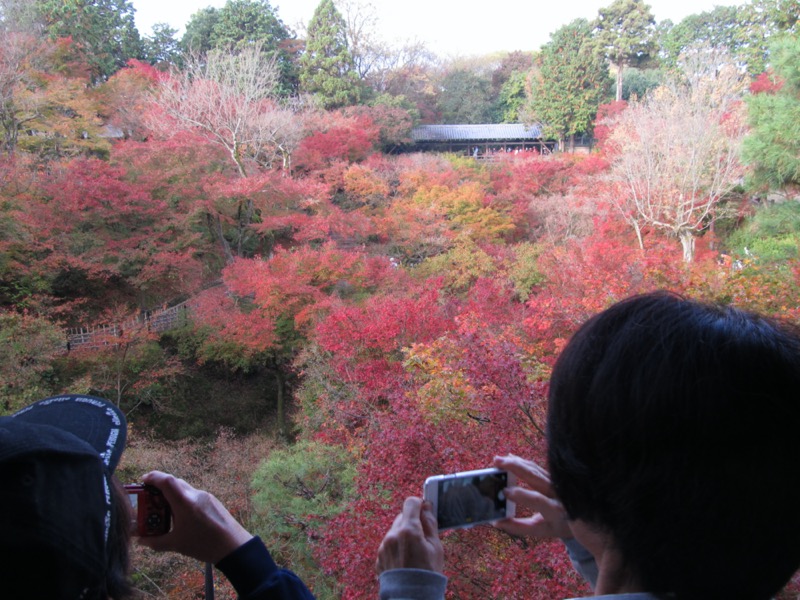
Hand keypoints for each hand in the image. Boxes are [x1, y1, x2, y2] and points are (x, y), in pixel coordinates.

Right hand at [137, 471, 252, 563]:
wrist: (233, 546)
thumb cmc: (203, 545)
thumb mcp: (176, 544)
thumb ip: (155, 541)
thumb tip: (140, 540)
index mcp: (184, 502)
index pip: (166, 480)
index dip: (153, 477)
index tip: (143, 480)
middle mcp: (195, 495)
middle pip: (175, 483)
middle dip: (160, 488)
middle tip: (150, 500)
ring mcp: (206, 496)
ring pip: (185, 490)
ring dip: (173, 496)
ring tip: (165, 512)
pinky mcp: (213, 501)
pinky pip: (194, 496)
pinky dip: (184, 501)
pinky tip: (182, 517)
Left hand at [376, 497, 443, 573]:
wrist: (411, 597)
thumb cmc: (428, 573)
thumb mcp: (436, 547)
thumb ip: (430, 524)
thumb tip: (427, 506)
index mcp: (408, 530)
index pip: (410, 503)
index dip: (419, 505)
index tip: (425, 511)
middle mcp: (392, 535)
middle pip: (402, 517)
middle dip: (412, 522)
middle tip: (422, 537)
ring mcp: (383, 546)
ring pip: (394, 531)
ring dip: (403, 535)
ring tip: (413, 553)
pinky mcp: (379, 557)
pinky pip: (388, 544)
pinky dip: (396, 547)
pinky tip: (405, 560)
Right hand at [493, 454, 572, 539]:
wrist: (580, 517)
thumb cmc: (557, 525)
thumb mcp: (540, 530)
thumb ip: (518, 527)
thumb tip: (496, 522)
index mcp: (555, 510)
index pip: (538, 500)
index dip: (521, 495)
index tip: (505, 491)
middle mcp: (557, 493)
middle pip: (536, 476)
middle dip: (515, 467)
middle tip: (497, 462)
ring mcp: (555, 481)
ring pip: (535, 468)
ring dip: (516, 462)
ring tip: (499, 460)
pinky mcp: (552, 475)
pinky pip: (535, 467)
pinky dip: (522, 462)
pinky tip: (510, 458)